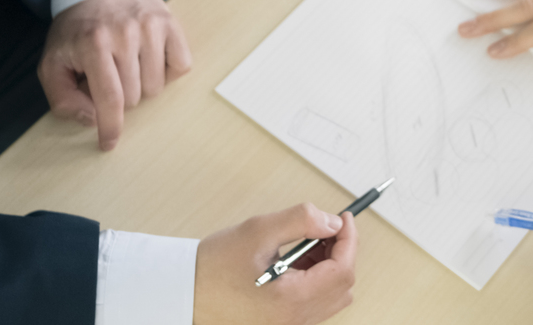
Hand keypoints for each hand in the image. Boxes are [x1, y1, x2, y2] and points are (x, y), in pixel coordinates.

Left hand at [39, 0, 191, 150]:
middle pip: (134, 97)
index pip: (110, 99)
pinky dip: (167, 72)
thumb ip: (63, 99)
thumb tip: (93, 119)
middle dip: (120, 98)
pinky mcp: (170, 22)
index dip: (110, 128)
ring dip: (142, 86)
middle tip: (108, 79)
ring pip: (157, 86)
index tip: (109, 144)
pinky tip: (149, 61)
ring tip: (127, 67)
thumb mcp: (52, 64)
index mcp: (93, 44)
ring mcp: (151, 26)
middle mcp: (125, 33)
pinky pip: (181, 66)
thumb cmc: (75, 33)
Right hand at [195, 204, 355, 324]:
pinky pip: (313, 305)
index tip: (344, 218)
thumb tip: (332, 223)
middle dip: (341, 252)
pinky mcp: (279, 324)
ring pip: (331, 298)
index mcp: (291, 301)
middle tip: (327, 227)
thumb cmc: (212, 268)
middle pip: (342, 287)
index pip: (342, 270)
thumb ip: (301, 220)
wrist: (182, 294)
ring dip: (329, 266)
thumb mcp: (258, 231)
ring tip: (309, 242)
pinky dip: (315, 280)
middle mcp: (293, 321)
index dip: (349, 239)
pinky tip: (297, 260)